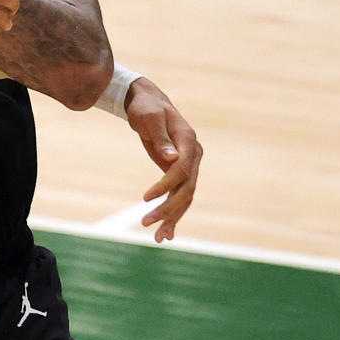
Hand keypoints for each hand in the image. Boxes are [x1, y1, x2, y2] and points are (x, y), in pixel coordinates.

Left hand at [126, 77, 202, 241]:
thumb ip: (161, 138)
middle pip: (186, 189)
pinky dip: (173, 213)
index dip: (165, 186)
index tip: (145, 199)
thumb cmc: (146, 108)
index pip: (182, 170)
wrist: (148, 102)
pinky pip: (179, 196)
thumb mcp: (149, 118)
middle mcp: (194, 155)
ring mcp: (190, 164)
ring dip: (173, 218)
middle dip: (168, 209)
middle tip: (146, 223)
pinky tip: (166, 232)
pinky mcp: (180, 172)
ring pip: (185, 197)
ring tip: (159, 237)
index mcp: (189, 141)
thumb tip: (171, 158)